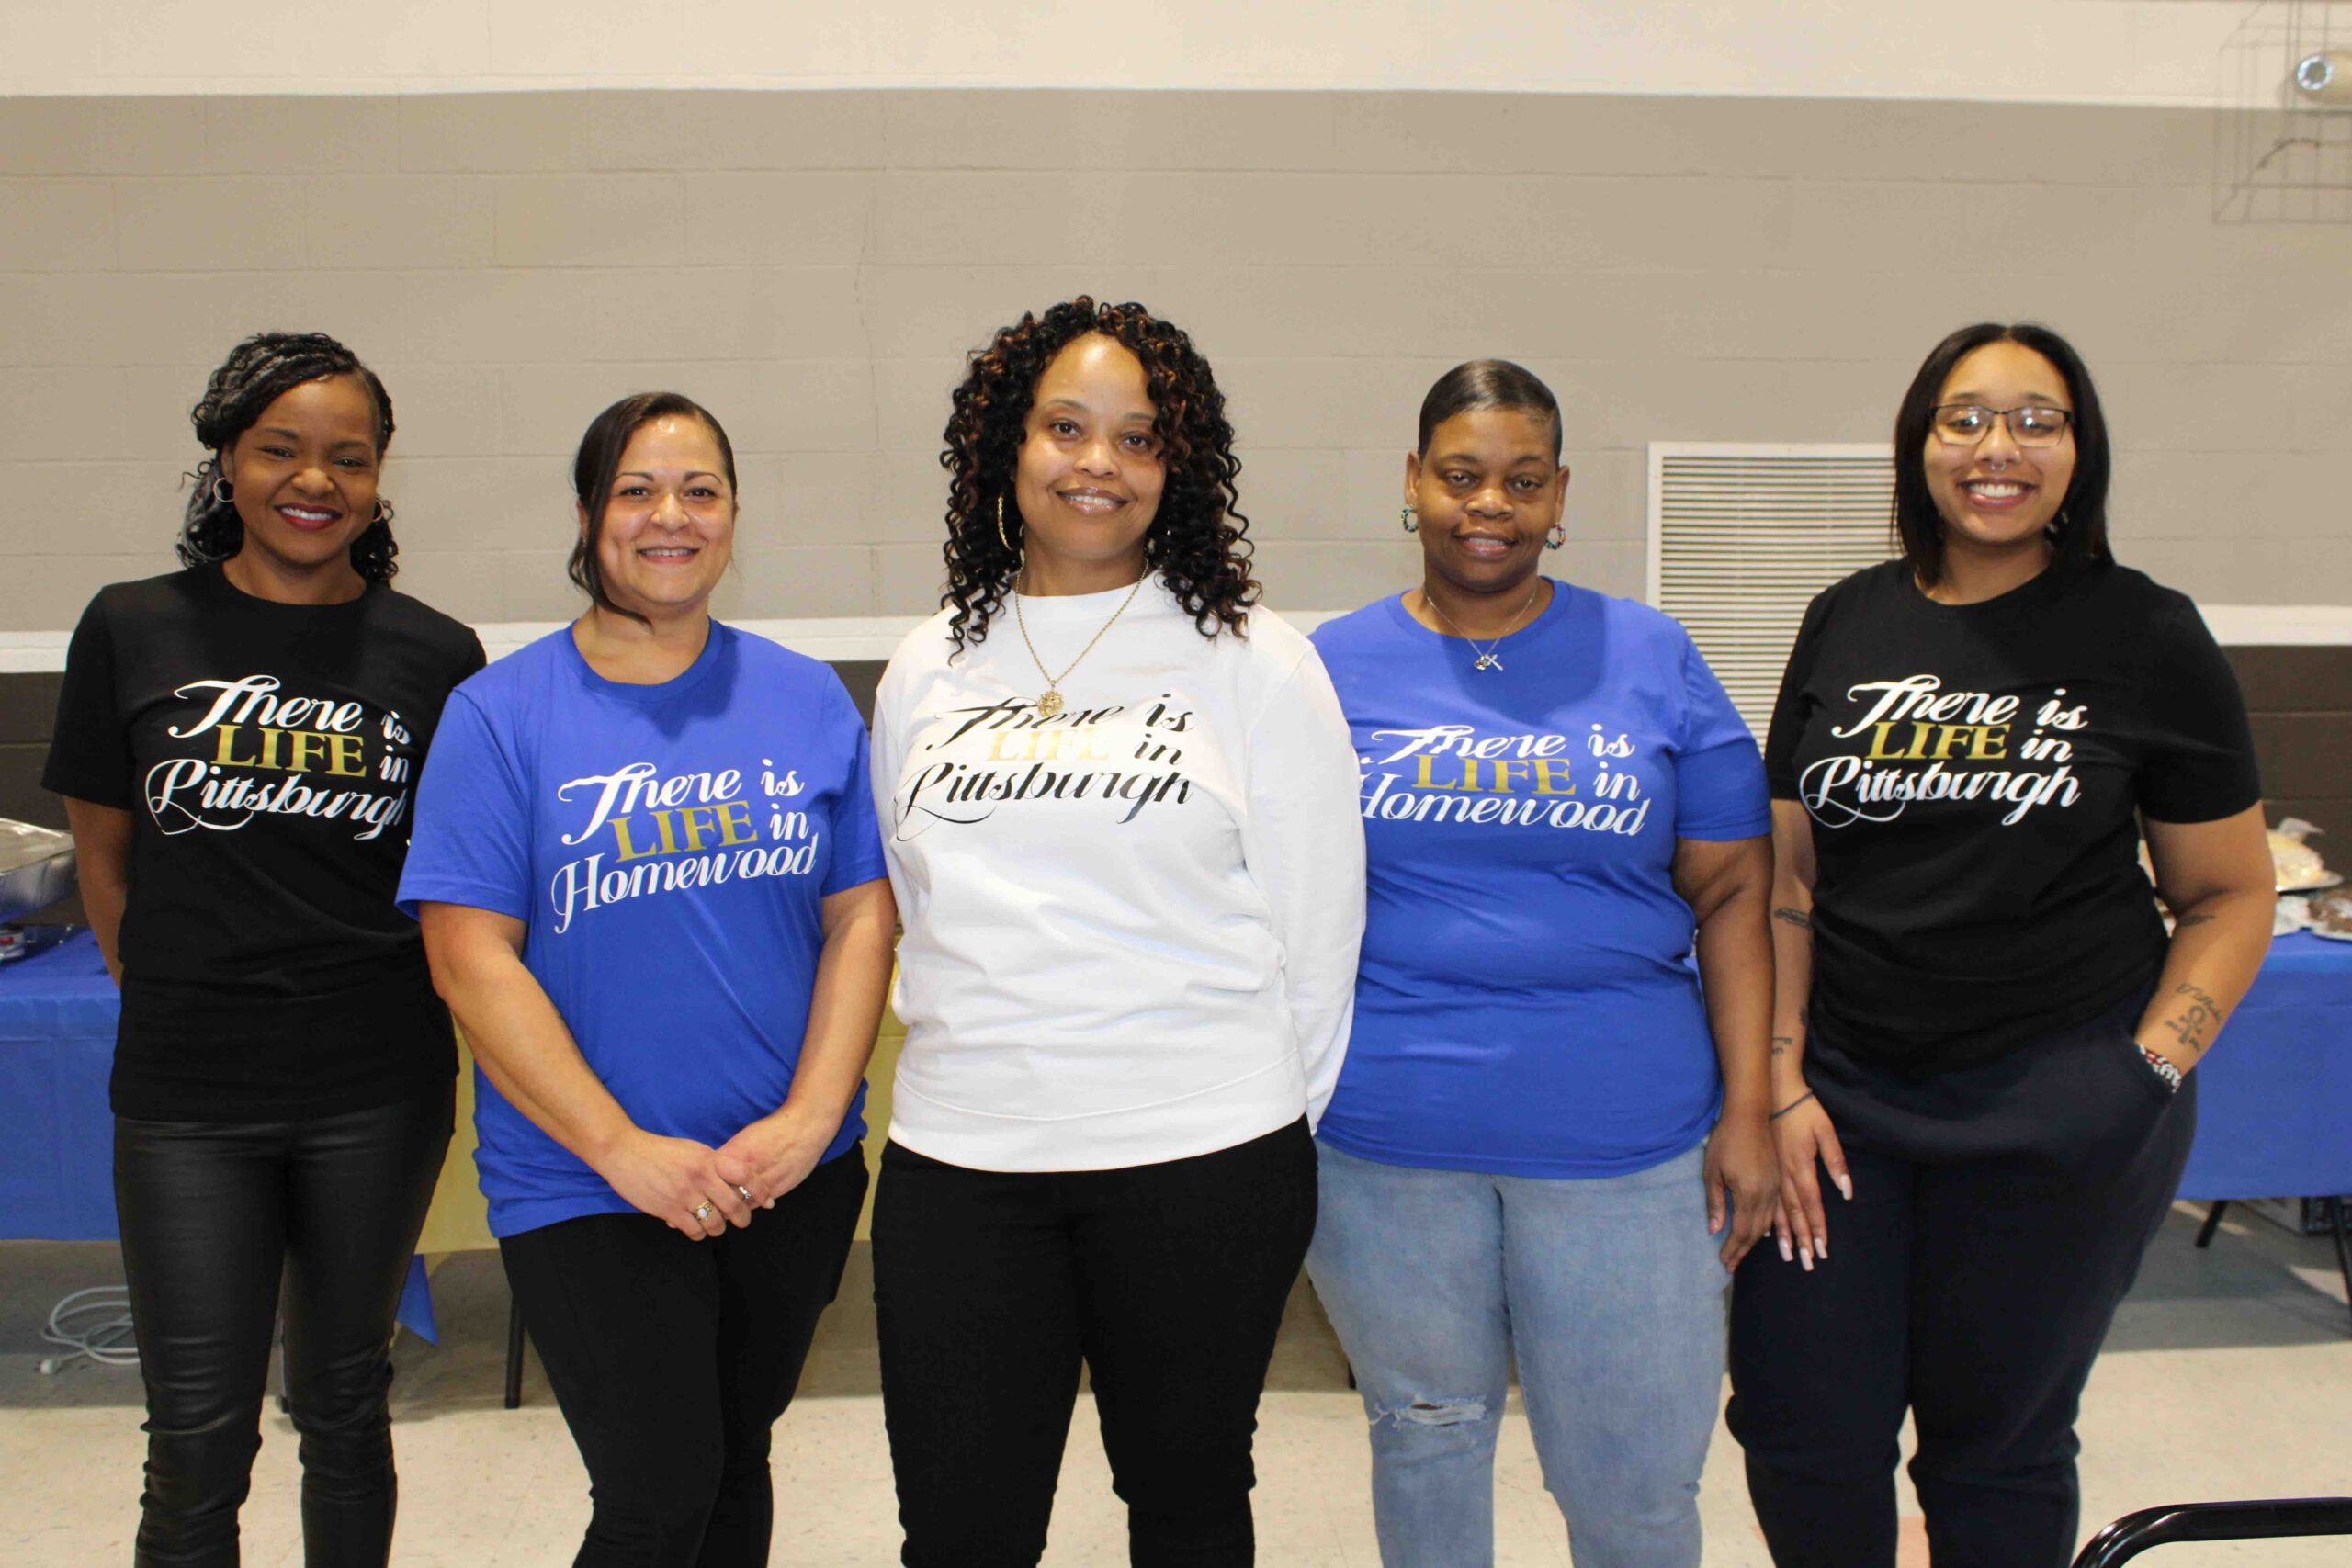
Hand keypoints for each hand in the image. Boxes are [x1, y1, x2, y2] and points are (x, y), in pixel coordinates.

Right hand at [594, 1128, 751, 1239]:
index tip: (767, 1200)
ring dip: (718, 1228)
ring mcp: (685, 1194)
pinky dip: (698, 1234)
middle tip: (742, 1221)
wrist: (624, 1152)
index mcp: (709, 1159)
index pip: (745, 1174)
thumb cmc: (659, 1151)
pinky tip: (696, 1230)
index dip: (760, 1189)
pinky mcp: (669, 1210)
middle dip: (743, 1218)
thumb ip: (713, 1164)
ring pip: (715, 1222)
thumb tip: (734, 1179)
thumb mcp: (692, 1150)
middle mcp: (701, 1177)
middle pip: (734, 1204)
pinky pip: (694, 1230)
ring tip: (716, 1227)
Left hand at [712, 1104, 839, 1210]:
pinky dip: (748, 1208)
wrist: (805, 1126)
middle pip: (720, 1194)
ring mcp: (761, 1180)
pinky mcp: (776, 1189)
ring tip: (721, 1214)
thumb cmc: (774, 1129)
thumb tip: (712, 1166)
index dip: (700, 1187)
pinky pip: (755, 1205)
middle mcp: (745, 1168)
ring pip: (737, 1204)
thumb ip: (729, 1154)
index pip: (708, 1177)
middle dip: (711, 1202)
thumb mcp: (745, 1137)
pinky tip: (744, 1209)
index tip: (694, 1193)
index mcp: (734, 1153)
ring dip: (728, 1210)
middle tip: (704, 1209)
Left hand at [1704, 1105, 1779, 1271]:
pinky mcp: (1779, 1181)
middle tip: (1731, 1265)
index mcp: (1748, 1194)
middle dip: (1742, 1250)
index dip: (1733, 1249)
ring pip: (1768, 1224)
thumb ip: (1715, 1202)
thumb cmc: (1726, 1141)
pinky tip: (1762, 1234)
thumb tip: (1715, 1230)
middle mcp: (1766, 1195)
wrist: (1751, 1115)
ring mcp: (1775, 1188)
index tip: (1725, 1263)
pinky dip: (1768, 1226)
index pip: (1741, 1231)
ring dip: (1755, 1241)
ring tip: (1743, 1254)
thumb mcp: (1712, 1172)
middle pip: (1756, 1232)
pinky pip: (1775, 1211)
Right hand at [1767, 1089, 1850, 1271]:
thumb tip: (1846, 1192)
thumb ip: (1836, 1161)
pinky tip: (1769, 1231)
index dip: (1817, 1228)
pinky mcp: (1764, 1168)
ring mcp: (1772, 1173)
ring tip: (1788, 1255)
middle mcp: (1784, 1175)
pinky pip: (1765, 1199)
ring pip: (1778, 1210)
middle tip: (1808, 1263)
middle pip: (1795, 1214)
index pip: (1812, 1204)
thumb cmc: (1802, 1110)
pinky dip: (1769, 1217)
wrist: (1771, 1092)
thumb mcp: (1825, 1131)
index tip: (1822, 1249)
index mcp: (1801, 1166)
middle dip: (1802, 1239)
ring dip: (1784, 1235)